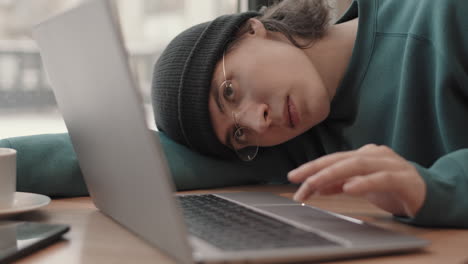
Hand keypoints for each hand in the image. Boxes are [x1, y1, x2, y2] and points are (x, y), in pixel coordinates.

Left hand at [288, 144, 425, 217]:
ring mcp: (390, 164)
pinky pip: (382, 178)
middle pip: (340, 158)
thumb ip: (339, 184)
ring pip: (358, 164)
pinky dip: (364, 182)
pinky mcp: (404, 178)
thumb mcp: (359, 185)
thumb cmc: (390, 187)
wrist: (427, 193)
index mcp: (363, 155)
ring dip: (333, 174)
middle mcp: (374, 155)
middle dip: (316, 168)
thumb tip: (315, 186)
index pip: (332, 159)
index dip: (311, 167)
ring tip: (314, 183)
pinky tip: (349, 188)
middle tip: (296, 178)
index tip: (293, 177)